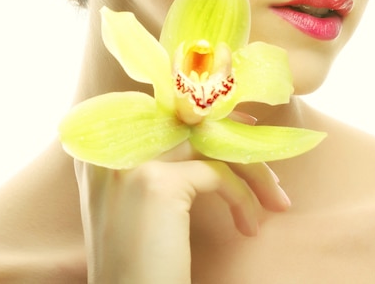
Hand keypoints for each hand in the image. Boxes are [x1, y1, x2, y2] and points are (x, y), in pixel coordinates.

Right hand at [74, 127, 289, 282]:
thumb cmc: (139, 260)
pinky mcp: (157, 184)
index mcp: (100, 149)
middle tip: (270, 164)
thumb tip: (211, 130)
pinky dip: (242, 197)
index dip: (208, 118)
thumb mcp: (142, 201)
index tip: (242, 129)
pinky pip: (218, 175)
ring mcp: (132, 163)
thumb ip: (161, 160)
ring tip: (274, 201)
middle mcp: (110, 147)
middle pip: (190, 126)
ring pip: (210, 145)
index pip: (164, 114)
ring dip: (252, 172)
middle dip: (237, 142)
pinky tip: (249, 226)